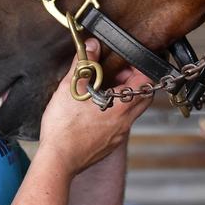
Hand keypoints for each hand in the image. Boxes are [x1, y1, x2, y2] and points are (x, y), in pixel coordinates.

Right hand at [37, 38, 151, 177]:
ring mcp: (119, 135)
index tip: (126, 60)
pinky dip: (114, 112)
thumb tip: (92, 44)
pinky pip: (120, 123)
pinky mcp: (110, 144)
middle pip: (143, 97)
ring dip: (123, 97)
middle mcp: (125, 122)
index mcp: (121, 106)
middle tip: (114, 72)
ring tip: (101, 88)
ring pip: (131, 111)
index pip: (146, 82)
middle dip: (132, 81)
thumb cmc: (64, 126)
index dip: (138, 67)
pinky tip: (94, 108)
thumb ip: (84, 63)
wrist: (58, 160)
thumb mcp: (71, 87)